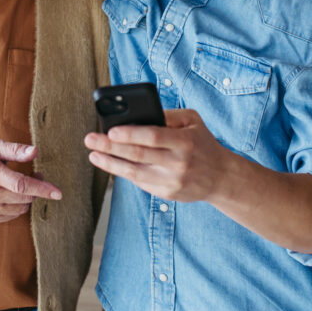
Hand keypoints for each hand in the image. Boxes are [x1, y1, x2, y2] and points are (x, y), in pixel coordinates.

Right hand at [0, 139, 62, 222]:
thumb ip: (15, 150)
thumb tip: (35, 152)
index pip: (22, 185)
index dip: (42, 189)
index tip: (57, 193)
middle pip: (24, 197)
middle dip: (36, 188)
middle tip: (36, 175)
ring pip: (21, 208)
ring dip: (27, 198)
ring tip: (22, 185)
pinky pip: (12, 215)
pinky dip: (18, 206)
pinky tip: (12, 195)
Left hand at [84, 108, 225, 202]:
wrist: (221, 177)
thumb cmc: (202, 143)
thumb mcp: (192, 121)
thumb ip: (167, 116)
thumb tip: (138, 116)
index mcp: (185, 141)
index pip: (153, 137)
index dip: (130, 134)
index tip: (110, 130)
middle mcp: (178, 163)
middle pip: (138, 155)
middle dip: (110, 147)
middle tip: (90, 140)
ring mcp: (171, 181)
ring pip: (134, 173)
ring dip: (110, 163)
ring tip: (94, 154)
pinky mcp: (167, 193)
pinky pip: (140, 182)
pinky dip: (123, 173)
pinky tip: (110, 164)